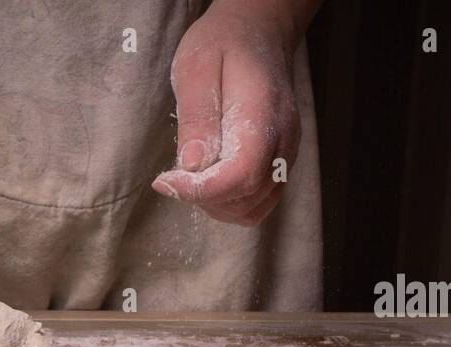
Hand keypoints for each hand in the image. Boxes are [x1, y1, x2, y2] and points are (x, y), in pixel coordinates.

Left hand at [152, 0, 311, 226]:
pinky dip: (231, 204)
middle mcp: (282, 141)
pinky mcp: (279, 163)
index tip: (166, 180)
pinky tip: (209, 182)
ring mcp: (285, 155)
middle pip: (246, 198)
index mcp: (263, 115)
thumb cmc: (223, 45)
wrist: (257, 34)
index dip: (200, 190)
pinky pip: (258, 202)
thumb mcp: (195, 68)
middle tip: (175, 175)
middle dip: (203, 198)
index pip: (240, 174)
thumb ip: (196, 118)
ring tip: (192, 177)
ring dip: (216, 205)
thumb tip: (193, 165)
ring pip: (253, 208)